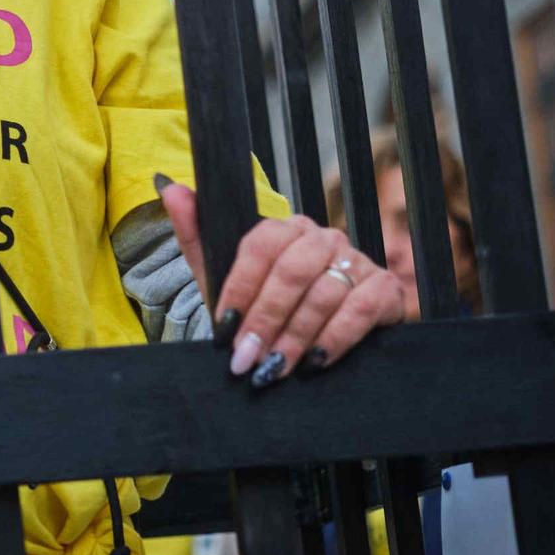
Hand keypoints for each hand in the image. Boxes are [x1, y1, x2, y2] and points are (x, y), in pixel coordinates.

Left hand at [161, 180, 403, 386]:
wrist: (320, 338)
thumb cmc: (264, 304)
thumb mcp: (224, 277)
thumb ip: (196, 233)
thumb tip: (169, 187)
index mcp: (284, 228)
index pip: (259, 247)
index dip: (239, 289)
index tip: (223, 327)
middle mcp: (323, 237)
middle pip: (291, 272)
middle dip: (265, 320)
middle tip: (246, 357)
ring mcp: (357, 260)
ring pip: (323, 294)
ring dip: (295, 336)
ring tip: (274, 368)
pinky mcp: (385, 288)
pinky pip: (361, 309)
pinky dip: (336, 338)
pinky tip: (315, 361)